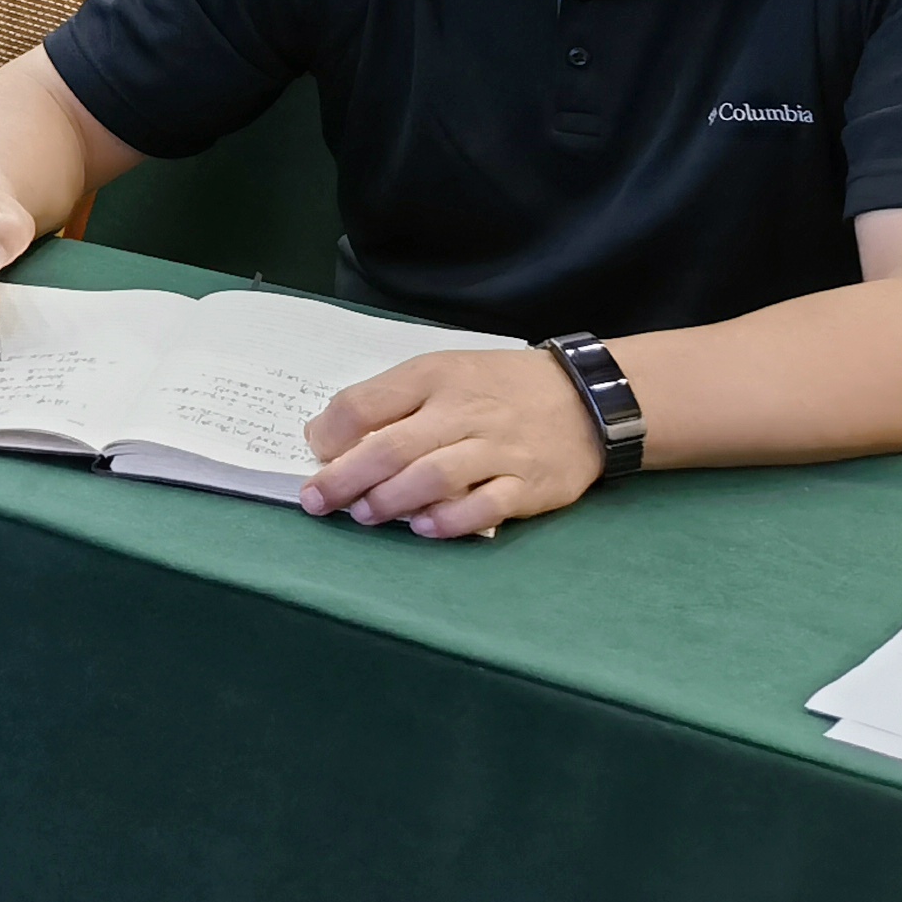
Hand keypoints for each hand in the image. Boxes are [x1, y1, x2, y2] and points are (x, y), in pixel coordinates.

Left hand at [300, 344, 605, 538]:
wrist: (586, 398)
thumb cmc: (498, 388)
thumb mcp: (443, 373)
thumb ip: (388, 400)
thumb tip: (327, 438)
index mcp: (434, 377)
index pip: (367, 402)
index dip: (331, 432)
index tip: (315, 454)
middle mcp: (463, 411)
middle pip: (393, 446)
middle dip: (346, 477)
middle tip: (319, 501)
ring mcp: (498, 449)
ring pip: (435, 476)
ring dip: (392, 500)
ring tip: (366, 515)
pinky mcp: (529, 484)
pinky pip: (486, 506)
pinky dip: (452, 520)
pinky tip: (425, 528)